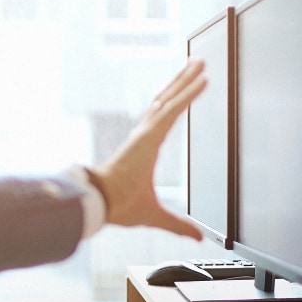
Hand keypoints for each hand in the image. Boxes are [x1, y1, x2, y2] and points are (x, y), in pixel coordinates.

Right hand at [89, 59, 207, 239]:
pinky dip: (187, 94)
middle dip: (181, 82)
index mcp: (144, 147)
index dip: (175, 101)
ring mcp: (146, 132)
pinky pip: (173, 109)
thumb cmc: (118, 205)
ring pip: (170, 99)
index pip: (164, 118)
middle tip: (196, 65)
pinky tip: (200, 80)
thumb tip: (197, 237)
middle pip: (167, 101)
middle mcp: (144, 135)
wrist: (101, 204)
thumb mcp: (156, 215)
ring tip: (199, 64)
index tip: (185, 87)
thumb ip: (178, 224)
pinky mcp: (149, 134)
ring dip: (186, 81)